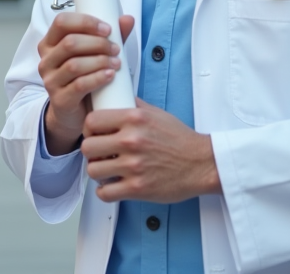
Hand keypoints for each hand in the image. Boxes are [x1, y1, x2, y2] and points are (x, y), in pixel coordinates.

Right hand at [38, 13, 135, 155]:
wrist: (75, 112)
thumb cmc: (85, 76)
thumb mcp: (95, 54)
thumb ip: (109, 36)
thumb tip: (128, 19)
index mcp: (50, 43)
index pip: (61, 22)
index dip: (85, 22)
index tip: (108, 29)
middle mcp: (46, 60)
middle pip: (70, 43)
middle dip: (97, 43)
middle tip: (116, 49)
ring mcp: (50, 81)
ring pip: (74, 65)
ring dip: (100, 61)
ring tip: (117, 63)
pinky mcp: (59, 99)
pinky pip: (79, 85)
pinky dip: (98, 78)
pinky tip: (110, 75)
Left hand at [82, 99, 220, 203]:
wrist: (201, 164)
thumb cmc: (181, 140)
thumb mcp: (157, 113)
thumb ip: (134, 105)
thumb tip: (116, 97)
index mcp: (134, 119)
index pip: (92, 121)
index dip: (88, 129)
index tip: (93, 134)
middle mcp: (131, 141)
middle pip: (87, 147)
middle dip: (91, 151)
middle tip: (99, 153)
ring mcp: (133, 166)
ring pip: (93, 170)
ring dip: (97, 172)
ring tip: (106, 170)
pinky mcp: (137, 188)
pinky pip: (105, 193)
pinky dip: (105, 191)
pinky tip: (112, 185)